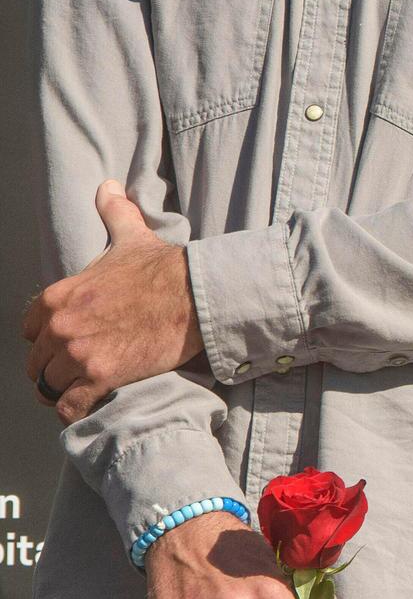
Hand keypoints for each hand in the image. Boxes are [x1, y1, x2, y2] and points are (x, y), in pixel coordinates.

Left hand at [24, 181, 205, 422]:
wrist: (196, 295)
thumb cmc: (165, 268)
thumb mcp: (132, 238)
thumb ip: (114, 214)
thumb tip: (108, 187)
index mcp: (60, 295)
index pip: (31, 329)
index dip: (46, 338)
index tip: (62, 345)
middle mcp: (61, 326)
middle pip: (37, 362)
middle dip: (51, 369)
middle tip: (72, 373)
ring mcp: (79, 353)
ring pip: (50, 385)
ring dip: (62, 392)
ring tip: (77, 394)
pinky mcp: (102, 376)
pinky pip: (70, 405)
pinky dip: (74, 411)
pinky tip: (84, 409)